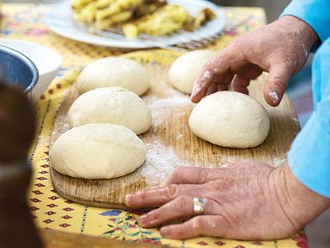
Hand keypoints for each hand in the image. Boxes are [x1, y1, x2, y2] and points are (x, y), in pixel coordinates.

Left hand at [125, 162, 329, 239]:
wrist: (287, 192)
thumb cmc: (269, 180)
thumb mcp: (242, 169)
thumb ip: (225, 171)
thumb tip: (217, 171)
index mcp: (214, 176)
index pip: (181, 174)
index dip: (164, 182)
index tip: (154, 188)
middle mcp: (210, 188)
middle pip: (172, 189)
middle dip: (148, 195)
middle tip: (129, 199)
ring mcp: (216, 204)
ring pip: (178, 205)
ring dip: (157, 213)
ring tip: (140, 220)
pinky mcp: (225, 222)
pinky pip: (196, 224)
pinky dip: (179, 228)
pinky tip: (165, 233)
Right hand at [191, 16, 318, 105]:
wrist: (300, 30)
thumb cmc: (290, 42)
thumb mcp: (285, 64)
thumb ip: (277, 83)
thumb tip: (272, 103)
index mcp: (237, 51)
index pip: (212, 67)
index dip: (201, 83)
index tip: (195, 98)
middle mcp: (236, 54)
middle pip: (214, 72)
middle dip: (207, 88)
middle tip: (201, 105)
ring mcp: (242, 59)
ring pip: (224, 75)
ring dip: (221, 89)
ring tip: (218, 106)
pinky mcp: (250, 64)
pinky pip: (237, 78)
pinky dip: (237, 89)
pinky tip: (243, 97)